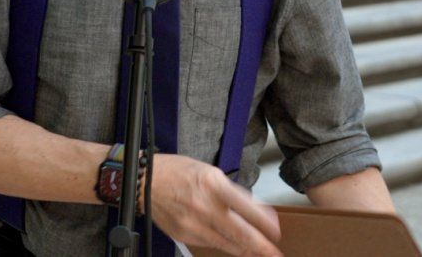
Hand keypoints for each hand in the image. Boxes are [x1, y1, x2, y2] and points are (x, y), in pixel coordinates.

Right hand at [147, 153, 282, 256]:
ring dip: (245, 249)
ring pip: (226, 243)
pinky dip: (225, 245)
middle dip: (260, 246)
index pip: (246, 208)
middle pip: (239, 232)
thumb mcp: (211, 173)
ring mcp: (193, 224)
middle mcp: (204, 206)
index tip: (276, 232)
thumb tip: (256, 210)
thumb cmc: (179, 172)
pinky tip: (235, 246)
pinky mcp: (184, 235)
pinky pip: (210, 244)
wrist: (145, 182)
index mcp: (213, 185)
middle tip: (275, 254)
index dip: (264, 223)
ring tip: (259, 253)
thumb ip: (232, 193)